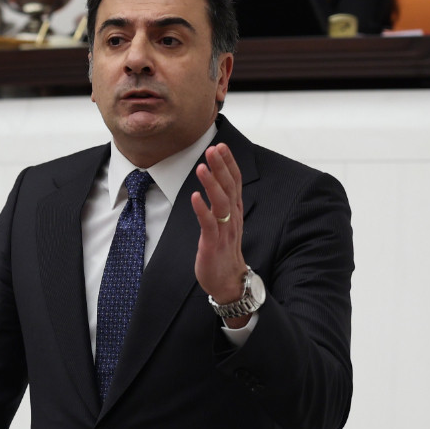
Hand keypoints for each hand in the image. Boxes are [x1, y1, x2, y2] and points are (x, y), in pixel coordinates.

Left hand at [191, 143, 249, 325]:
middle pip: (229, 188)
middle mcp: (232, 218)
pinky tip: (194, 197)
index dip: (228, 164)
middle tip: (213, 148)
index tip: (221, 146)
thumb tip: (218, 183)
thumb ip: (223, 204)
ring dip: (211, 184)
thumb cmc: (224, 251)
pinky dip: (202, 210)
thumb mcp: (225, 224)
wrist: (228, 282)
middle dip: (221, 167)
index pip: (235, 182)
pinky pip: (209, 225)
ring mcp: (224, 231)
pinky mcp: (213, 244)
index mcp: (234, 212)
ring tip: (202, 167)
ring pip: (221, 203)